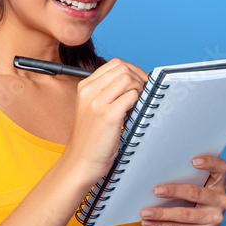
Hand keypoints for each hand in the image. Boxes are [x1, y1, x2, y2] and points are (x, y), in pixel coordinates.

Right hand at [61, 58, 147, 185]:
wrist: (81, 162)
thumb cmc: (91, 138)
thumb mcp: (94, 108)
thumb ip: (108, 92)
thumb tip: (135, 81)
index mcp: (85, 87)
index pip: (115, 64)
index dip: (133, 70)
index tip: (140, 82)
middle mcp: (89, 91)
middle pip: (123, 68)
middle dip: (139, 77)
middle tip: (144, 93)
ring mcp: (97, 103)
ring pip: (128, 78)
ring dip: (139, 89)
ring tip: (137, 104)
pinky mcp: (108, 116)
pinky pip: (131, 97)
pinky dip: (138, 102)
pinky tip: (134, 113)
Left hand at [140, 156, 225, 225]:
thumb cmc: (196, 206)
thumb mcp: (197, 192)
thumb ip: (187, 182)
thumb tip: (159, 176)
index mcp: (219, 184)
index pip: (221, 168)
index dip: (210, 163)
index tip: (193, 161)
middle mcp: (221, 200)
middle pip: (196, 192)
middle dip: (174, 191)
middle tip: (156, 191)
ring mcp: (214, 218)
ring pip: (184, 213)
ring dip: (162, 213)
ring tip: (146, 212)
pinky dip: (161, 225)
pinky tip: (149, 222)